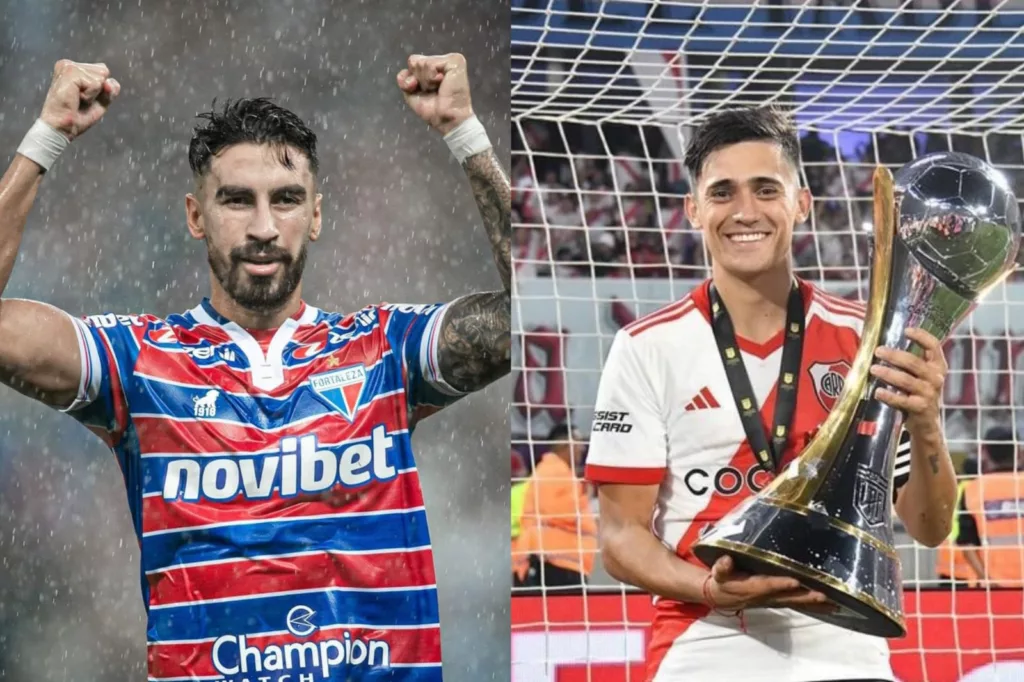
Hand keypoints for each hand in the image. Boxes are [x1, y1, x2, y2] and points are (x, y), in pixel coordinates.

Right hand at [39, 60, 119, 140]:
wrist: (61, 128)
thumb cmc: (77, 117)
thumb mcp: (100, 102)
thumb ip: (110, 90)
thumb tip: (109, 81)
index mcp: (74, 69)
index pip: (103, 71)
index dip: (101, 90)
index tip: (83, 99)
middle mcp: (69, 64)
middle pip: (104, 72)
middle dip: (98, 91)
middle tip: (80, 100)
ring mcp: (68, 66)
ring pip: (101, 77)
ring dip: (93, 94)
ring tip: (77, 100)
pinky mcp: (70, 72)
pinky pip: (96, 84)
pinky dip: (90, 96)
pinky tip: (76, 99)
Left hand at [397, 53, 472, 134]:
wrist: (446, 119)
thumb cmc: (433, 110)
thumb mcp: (412, 94)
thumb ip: (404, 80)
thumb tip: (407, 74)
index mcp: (435, 67)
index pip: (413, 62)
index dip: (412, 78)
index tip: (424, 92)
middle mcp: (443, 61)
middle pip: (415, 61)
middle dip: (419, 80)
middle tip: (433, 91)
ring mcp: (451, 59)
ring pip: (422, 63)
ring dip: (426, 82)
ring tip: (438, 89)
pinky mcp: (455, 61)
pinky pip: (430, 64)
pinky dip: (431, 78)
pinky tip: (442, 84)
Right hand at [705, 556, 835, 613]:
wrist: (720, 597)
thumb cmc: (722, 580)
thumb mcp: (717, 572)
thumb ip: (722, 566)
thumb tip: (727, 560)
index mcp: (751, 587)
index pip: (767, 585)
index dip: (780, 584)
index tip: (794, 582)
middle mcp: (766, 596)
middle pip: (788, 598)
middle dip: (806, 597)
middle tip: (824, 596)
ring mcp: (774, 600)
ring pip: (796, 603)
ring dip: (814, 605)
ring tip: (834, 605)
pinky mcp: (779, 601)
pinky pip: (798, 604)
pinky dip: (814, 607)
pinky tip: (829, 607)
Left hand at [870, 327, 946, 436]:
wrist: (926, 423)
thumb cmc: (917, 393)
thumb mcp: (919, 376)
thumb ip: (908, 363)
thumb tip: (882, 347)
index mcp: (937, 366)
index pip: (934, 346)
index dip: (921, 336)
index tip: (906, 331)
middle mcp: (936, 378)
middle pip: (914, 362)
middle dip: (894, 355)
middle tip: (878, 351)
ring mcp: (929, 394)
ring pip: (906, 380)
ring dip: (888, 373)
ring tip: (873, 369)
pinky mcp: (920, 408)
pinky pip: (902, 400)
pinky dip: (888, 396)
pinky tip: (877, 392)